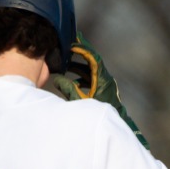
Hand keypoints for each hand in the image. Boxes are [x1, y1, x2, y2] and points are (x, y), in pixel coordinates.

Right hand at [47, 32, 149, 149]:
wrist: (113, 127)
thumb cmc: (98, 116)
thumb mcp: (80, 102)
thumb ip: (68, 89)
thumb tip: (56, 78)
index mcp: (102, 79)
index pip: (93, 58)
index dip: (83, 49)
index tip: (73, 43)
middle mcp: (105, 79)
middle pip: (92, 60)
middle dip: (81, 51)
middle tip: (70, 42)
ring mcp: (104, 84)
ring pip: (90, 70)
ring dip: (78, 66)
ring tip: (65, 61)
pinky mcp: (102, 91)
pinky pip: (91, 79)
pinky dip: (81, 77)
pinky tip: (70, 81)